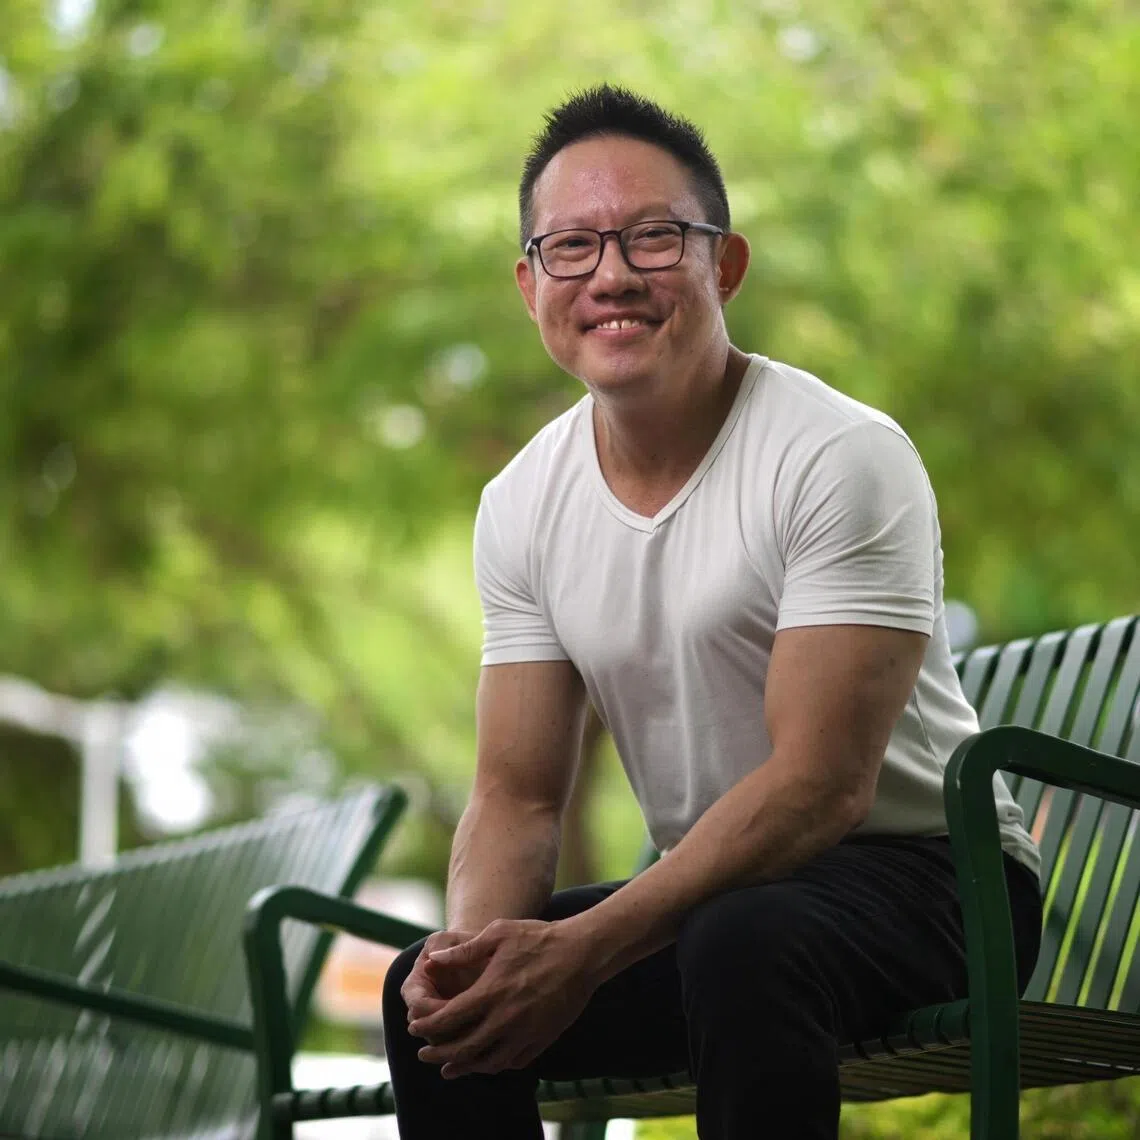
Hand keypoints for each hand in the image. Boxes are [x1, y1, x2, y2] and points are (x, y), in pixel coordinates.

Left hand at [408, 918, 598, 1078]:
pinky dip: (494, 1065)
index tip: (414, 1027)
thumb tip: (433, 959)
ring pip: (487, 1062)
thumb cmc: (539, 938)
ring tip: (450, 1067)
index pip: (448, 1019)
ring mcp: (526, 1032)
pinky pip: (513, 1062)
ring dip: (464, 1067)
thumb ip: (464, 950)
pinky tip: (486, 1061)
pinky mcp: (543, 1039)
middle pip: (463, 1048)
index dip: (427, 1026)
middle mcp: (506, 1018)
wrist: (582, 953)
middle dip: (438, 1054)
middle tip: (424, 1056)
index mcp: (491, 991)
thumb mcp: (499, 933)